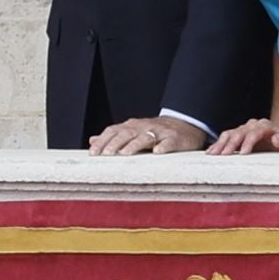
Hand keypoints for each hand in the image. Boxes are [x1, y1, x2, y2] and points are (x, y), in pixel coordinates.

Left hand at [89, 116, 206, 155]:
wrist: (185, 124)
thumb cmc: (155, 132)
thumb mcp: (133, 132)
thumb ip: (113, 137)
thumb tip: (92, 141)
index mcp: (132, 126)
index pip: (114, 131)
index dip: (103, 141)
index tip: (92, 153)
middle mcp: (144, 127)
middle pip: (127, 133)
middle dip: (115, 144)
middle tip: (105, 155)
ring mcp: (160, 132)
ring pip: (145, 137)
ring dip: (134, 145)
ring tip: (125, 154)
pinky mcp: (175, 138)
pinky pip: (168, 142)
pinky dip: (163, 146)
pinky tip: (157, 152)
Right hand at [208, 118, 278, 154]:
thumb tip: (276, 139)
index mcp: (265, 126)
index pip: (254, 132)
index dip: (248, 142)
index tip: (243, 154)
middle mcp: (252, 125)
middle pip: (239, 133)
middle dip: (231, 144)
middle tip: (223, 155)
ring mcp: (243, 129)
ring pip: (230, 134)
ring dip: (220, 144)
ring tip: (213, 154)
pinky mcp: (237, 134)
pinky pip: (225, 137)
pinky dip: (217, 144)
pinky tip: (210, 152)